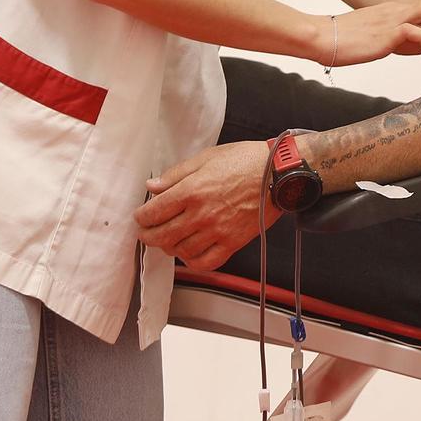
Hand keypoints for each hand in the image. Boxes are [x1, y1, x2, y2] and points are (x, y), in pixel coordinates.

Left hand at [137, 141, 279, 270]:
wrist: (279, 174)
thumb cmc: (245, 161)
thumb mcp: (206, 158)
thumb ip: (176, 174)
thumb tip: (152, 187)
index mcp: (192, 190)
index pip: (153, 213)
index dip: (141, 217)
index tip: (142, 217)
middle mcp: (202, 214)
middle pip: (162, 236)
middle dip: (148, 236)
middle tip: (146, 233)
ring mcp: (218, 231)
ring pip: (181, 251)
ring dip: (170, 247)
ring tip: (170, 240)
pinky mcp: (233, 242)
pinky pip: (206, 262)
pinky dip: (192, 261)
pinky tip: (190, 253)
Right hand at [321, 3, 420, 67]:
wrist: (323, 38)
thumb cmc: (343, 39)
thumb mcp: (374, 34)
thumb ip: (393, 37)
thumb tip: (409, 46)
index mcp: (388, 10)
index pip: (420, 10)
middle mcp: (392, 11)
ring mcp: (390, 20)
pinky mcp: (387, 33)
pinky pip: (416, 32)